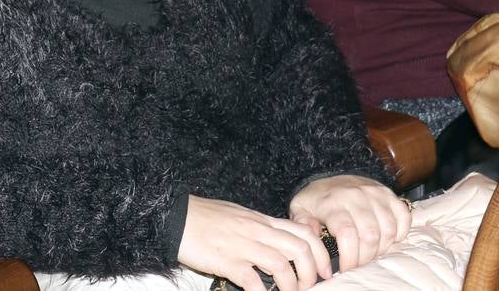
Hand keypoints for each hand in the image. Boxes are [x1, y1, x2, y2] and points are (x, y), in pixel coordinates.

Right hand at [178, 195, 329, 290]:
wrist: (174, 215)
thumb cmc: (203, 216)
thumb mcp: (238, 215)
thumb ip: (259, 228)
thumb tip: (277, 243)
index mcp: (261, 220)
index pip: (304, 232)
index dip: (321, 254)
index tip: (324, 272)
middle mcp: (257, 230)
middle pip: (300, 249)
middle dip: (312, 274)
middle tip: (310, 288)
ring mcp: (242, 245)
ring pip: (282, 265)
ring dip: (291, 286)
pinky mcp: (226, 260)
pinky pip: (252, 280)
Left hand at [288, 175, 409, 271]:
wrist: (330, 175)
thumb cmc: (316, 198)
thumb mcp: (300, 208)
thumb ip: (303, 223)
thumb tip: (312, 237)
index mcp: (333, 202)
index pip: (348, 234)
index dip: (349, 257)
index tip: (345, 269)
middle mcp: (356, 196)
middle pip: (371, 236)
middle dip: (366, 257)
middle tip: (358, 263)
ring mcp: (375, 194)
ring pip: (388, 230)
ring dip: (381, 248)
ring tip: (369, 252)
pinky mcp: (389, 194)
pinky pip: (403, 217)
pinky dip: (399, 232)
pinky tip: (386, 239)